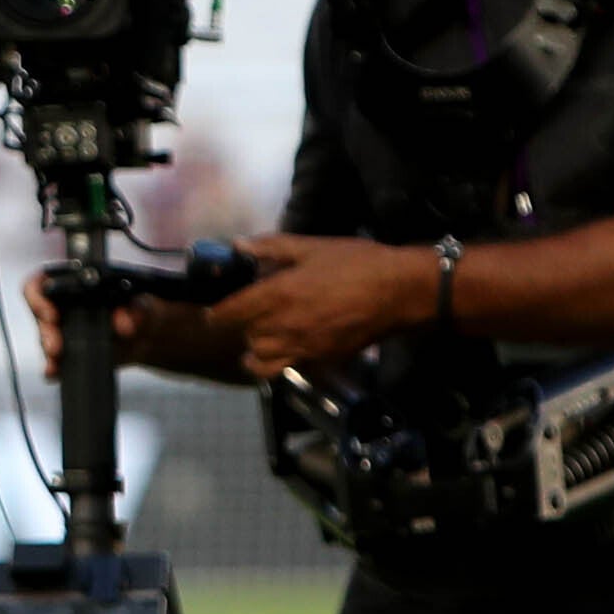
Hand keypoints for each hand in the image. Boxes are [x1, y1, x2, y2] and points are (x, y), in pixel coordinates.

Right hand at [26, 266, 219, 379]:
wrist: (145, 334)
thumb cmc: (137, 308)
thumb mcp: (139, 303)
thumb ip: (132, 308)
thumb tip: (124, 323)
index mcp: (71, 284)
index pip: (40, 284)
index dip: (38, 297)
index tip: (52, 314)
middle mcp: (61, 307)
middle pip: (39, 316)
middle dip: (45, 332)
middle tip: (57, 346)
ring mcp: (62, 332)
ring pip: (45, 341)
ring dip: (49, 353)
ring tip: (57, 361)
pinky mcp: (67, 354)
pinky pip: (53, 363)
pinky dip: (54, 369)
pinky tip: (56, 373)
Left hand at [212, 234, 435, 374]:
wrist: (399, 292)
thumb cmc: (357, 263)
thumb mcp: (312, 246)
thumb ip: (270, 247)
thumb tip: (238, 246)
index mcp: (277, 295)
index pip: (230, 313)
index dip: (217, 314)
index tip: (214, 312)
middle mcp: (284, 327)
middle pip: (246, 338)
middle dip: (244, 327)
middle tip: (252, 313)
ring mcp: (303, 348)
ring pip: (261, 361)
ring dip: (257, 349)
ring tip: (266, 335)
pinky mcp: (321, 361)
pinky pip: (288, 368)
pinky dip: (282, 360)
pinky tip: (291, 344)